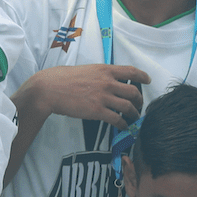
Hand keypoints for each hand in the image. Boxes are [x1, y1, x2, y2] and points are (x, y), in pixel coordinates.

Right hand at [26, 63, 150, 127]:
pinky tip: (123, 127)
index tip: (148, 80)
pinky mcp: (97, 111)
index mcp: (104, 70)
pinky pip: (117, 119)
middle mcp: (107, 82)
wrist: (49, 88)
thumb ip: (99, 74)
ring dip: (134, 114)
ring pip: (128, 107)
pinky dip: (123, 124)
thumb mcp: (86, 69)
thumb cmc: (62, 78)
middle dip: (140, 100)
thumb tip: (107, 81)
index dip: (143, 76)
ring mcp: (103, 97)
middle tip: (139, 105)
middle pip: (134, 92)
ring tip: (134, 118)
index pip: (131, 71)